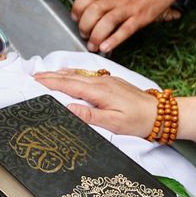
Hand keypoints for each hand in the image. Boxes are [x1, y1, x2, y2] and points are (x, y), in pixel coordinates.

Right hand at [34, 69, 195, 147]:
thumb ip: (90, 115)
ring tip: (44, 74)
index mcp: (99, 91)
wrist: (162, 113)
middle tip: (32, 76)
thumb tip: (69, 108)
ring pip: (77, 73)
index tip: (34, 81)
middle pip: (70, 76)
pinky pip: (86, 74)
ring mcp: (106, 79)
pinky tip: (68, 73)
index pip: (68, 85)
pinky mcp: (111, 81)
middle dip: (50, 75)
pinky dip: (72, 73)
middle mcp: (101, 82)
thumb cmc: (140, 121)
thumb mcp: (114, 123)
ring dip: (59, 73)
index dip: (50, 82)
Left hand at [71, 0, 187, 52]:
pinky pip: (125, 31)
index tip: (76, 17)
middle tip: (84, 34)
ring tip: (93, 45)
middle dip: (84, 26)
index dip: (76, 9)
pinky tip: (106, 48)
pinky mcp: (141, 17)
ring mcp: (128, 8)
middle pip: (91, 13)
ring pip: (105, 24)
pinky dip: (114, 41)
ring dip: (96, 37)